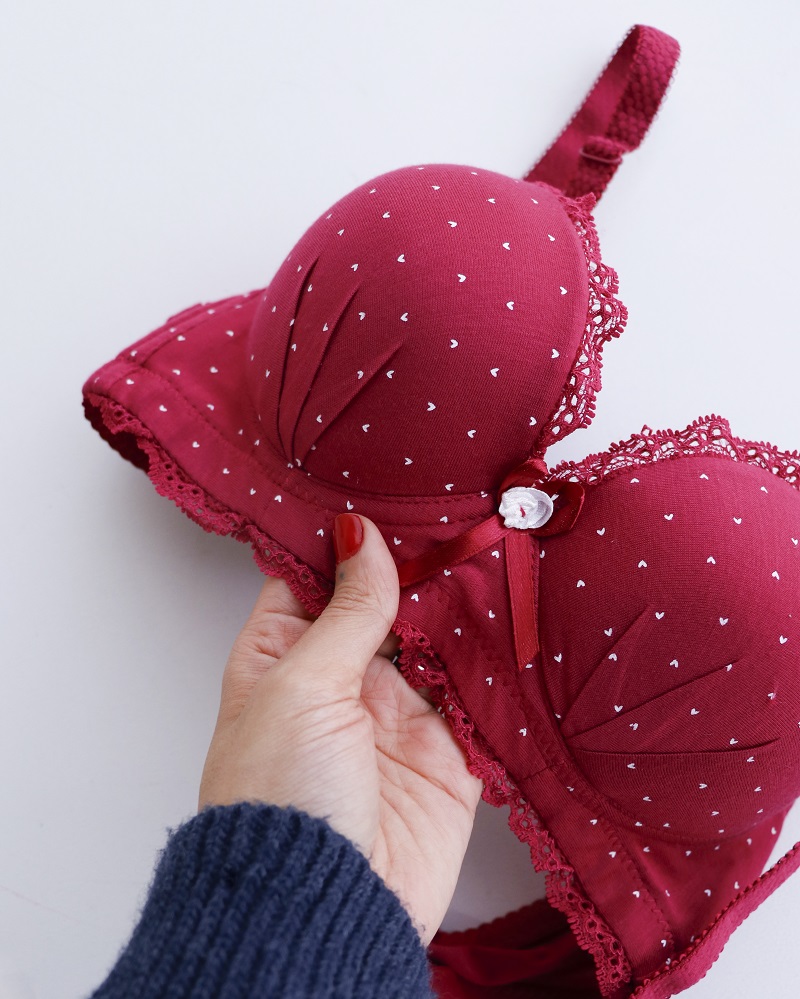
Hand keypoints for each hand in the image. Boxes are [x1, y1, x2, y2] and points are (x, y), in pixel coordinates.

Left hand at [198, 513, 483, 946]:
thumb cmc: (277, 801)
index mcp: (285, 658)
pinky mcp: (446, 756)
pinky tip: (517, 617)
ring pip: (438, 643)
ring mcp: (396, 717)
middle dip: (419, 566)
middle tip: (458, 511)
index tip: (388, 491)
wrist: (320, 911)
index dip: (348, 539)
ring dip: (463, 607)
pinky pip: (479, 697)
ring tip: (494, 546)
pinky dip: (497, 663)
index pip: (316, 579)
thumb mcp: (301, 685)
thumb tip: (358, 535)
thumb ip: (346, 611)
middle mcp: (341, 682)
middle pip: (386, 605)